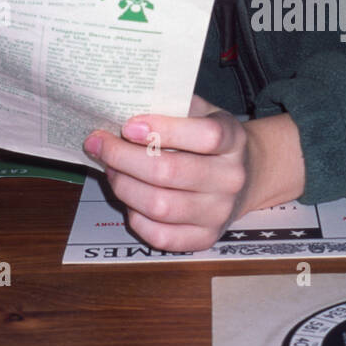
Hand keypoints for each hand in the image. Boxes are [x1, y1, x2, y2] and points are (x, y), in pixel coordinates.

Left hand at [83, 95, 250, 252]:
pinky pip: (160, 236)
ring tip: (111, 169)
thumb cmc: (210, 142)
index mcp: (234, 141)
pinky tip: (130, 199)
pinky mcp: (205, 238)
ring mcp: (220, 212)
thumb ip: (171, 107)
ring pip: (159, 205)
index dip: (164, 129)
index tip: (129, 125)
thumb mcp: (202, 113)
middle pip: (169, 172)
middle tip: (101, 144)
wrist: (244, 177)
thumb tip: (122, 109)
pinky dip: (136, 217)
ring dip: (124, 186)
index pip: (205, 136)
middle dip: (123, 157)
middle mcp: (231, 179)